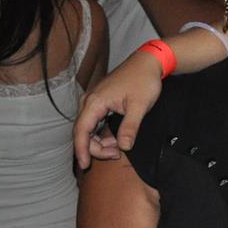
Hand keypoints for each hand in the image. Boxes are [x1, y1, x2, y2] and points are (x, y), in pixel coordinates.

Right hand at [74, 49, 165, 166]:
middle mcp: (89, 101)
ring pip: (88, 128)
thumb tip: (123, 146)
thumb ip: (130, 127)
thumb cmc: (143, 81)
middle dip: (96, 148)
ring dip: (100, 141)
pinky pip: (95, 123)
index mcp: (95, 102)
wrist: (147, 63)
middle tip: (116, 155)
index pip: (81, 131)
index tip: (84, 165)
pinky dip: (102, 134)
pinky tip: (115, 140)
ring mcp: (93, 102)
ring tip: (118, 148)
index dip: (81, 150)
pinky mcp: (100, 102)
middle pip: (83, 132)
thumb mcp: (140, 106)